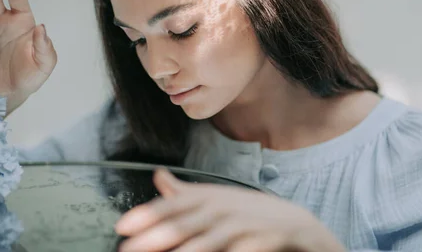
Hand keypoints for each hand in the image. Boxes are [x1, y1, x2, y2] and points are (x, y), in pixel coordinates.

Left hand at [115, 168, 346, 251]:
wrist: (298, 225)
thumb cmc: (250, 214)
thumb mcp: (217, 200)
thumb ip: (186, 193)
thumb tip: (159, 176)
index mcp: (211, 198)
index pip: (175, 205)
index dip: (149, 214)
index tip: (122, 226)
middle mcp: (225, 208)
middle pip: (187, 221)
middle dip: (158, 234)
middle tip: (128, 248)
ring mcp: (246, 224)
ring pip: (212, 237)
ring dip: (189, 248)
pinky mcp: (265, 238)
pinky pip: (244, 249)